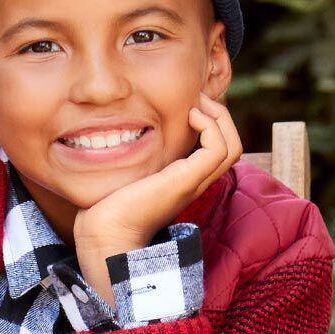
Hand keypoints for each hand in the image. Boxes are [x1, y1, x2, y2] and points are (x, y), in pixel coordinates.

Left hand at [72, 90, 242, 257]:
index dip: (210, 124)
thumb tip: (113, 133)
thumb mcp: (123, 173)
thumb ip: (130, 158)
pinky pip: (218, 149)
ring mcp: (192, 183)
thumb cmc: (104, 208)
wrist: (103, 234)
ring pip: (232, 147)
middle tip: (196, 99)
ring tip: (195, 105)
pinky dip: (210, 126)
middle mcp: (192, 183)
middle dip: (219, 116)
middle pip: (231, 147)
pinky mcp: (186, 181)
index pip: (215, 151)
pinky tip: (189, 116)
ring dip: (218, 117)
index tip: (187, 106)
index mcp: (181, 181)